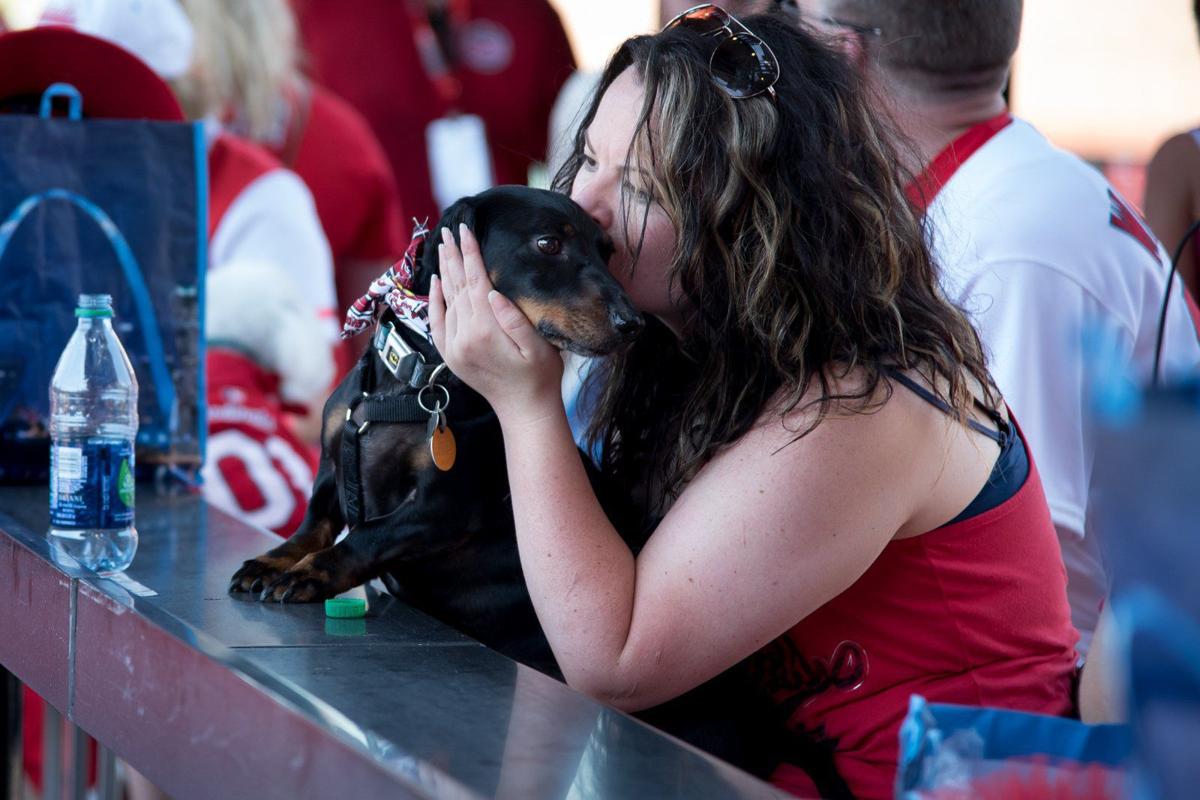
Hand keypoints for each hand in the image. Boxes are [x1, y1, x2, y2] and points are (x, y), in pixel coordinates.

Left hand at [428, 224, 563, 424]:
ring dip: (445, 271)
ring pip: (447, 299)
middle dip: (453, 255)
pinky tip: (436, 282)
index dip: (470, 253)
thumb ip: (515, 319)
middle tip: (449, 229)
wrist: (525, 411)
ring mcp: (455, 347)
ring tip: (443, 246)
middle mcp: (465, 337)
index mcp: (486, 330)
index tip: (466, 229)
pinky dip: (435, 300)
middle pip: (457, 285)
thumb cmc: (540, 377)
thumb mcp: (539, 346)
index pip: (475, 280)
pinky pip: (437, 322)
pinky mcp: (452, 356)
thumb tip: (492, 292)